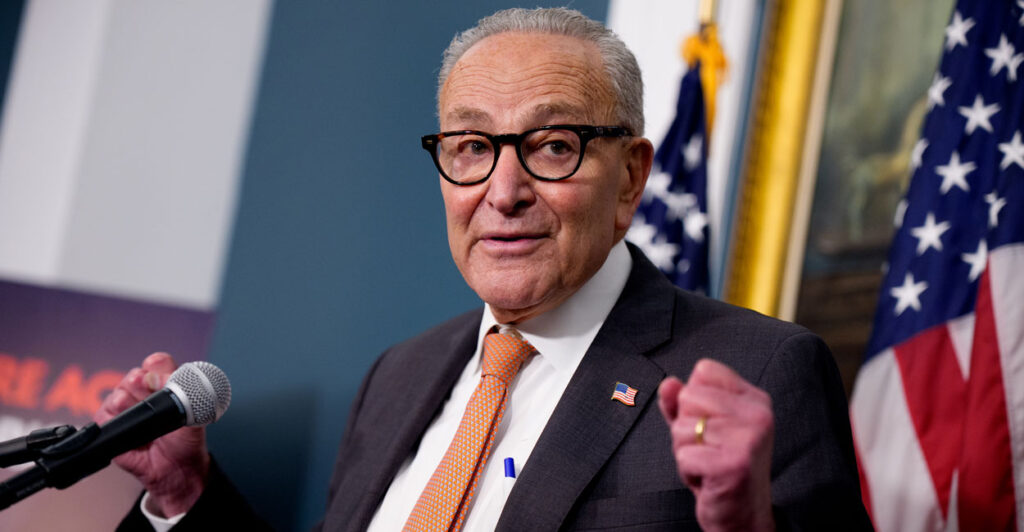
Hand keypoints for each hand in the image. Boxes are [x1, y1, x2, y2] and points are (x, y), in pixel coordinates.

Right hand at [93, 352, 209, 516]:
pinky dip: (117, 424)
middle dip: (144, 390)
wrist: (176, 468)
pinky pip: (104, 417)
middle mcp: (141, 391)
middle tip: (155, 406)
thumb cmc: (186, 439)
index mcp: (163, 382)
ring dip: (131, 408)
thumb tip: (164, 379)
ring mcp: (124, 406)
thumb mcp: (195, 414)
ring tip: (146, 424)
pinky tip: (133, 434)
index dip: (157, 370)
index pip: (156, 362)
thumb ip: (185, 393)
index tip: (161, 382)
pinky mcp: (109, 424)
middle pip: (133, 376)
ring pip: (117, 396)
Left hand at [658, 359, 774, 531]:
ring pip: (683, 427)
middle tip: (708, 449)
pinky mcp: (734, 464)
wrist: (743, 516)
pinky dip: (687, 470)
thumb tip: (668, 383)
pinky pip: (684, 454)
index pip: (705, 370)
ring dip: (686, 451)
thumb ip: (681, 403)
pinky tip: (707, 478)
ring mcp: (749, 439)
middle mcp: (758, 414)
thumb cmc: (720, 468)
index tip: (711, 426)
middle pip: (689, 396)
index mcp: (754, 399)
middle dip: (686, 427)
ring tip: (708, 464)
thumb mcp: (700, 429)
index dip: (694, 399)